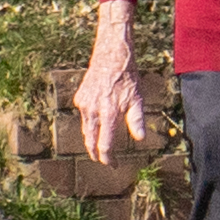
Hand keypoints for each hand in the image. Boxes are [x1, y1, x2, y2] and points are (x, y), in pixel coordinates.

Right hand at [73, 1, 146, 164]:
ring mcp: (84, 104)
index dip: (109, 158)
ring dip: (92, 139)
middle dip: (96, 153)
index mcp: (108, 114)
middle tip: (103, 161)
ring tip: (98, 147)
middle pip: (91, 141)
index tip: (113, 165)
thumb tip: (140, 139)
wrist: (111, 55)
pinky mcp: (80, 98)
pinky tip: (96, 123)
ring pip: (86, 129)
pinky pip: (84, 116)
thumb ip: (136, 121)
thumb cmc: (128, 77)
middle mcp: (93, 111)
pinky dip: (90, 123)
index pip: (105, 145)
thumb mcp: (137, 99)